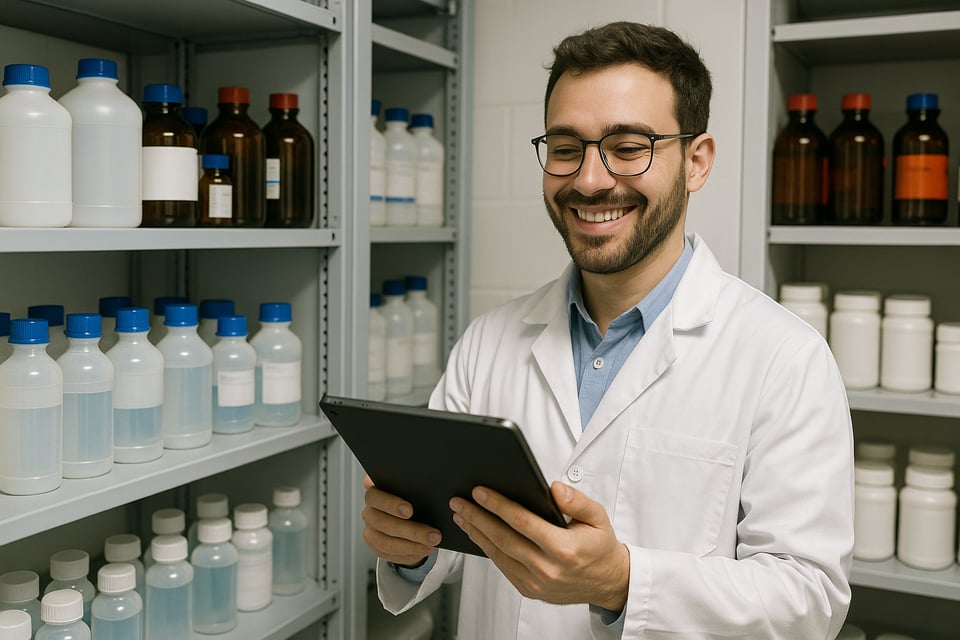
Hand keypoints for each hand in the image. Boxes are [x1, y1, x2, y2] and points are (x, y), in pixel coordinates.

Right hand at [362, 475, 441, 566]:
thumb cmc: (414, 496)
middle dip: (410, 530)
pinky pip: (387, 553)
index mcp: (376, 486)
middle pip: (382, 521)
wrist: (411, 513)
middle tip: (432, 534)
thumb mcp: (417, 489)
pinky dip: (407, 553)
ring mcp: (370, 526)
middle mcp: (370, 506)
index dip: (390, 503)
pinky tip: (423, 550)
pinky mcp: (374, 542)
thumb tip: (440, 498)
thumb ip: (419, 489)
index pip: (373, 493)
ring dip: (411, 546)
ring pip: (384, 541)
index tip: (410, 510)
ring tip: (431, 545)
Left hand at [449, 481, 628, 610]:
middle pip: (503, 538)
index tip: (480, 492)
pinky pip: (503, 567)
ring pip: (498, 555)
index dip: (498, 505)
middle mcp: (547, 569)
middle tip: (459, 502)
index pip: (522, 522)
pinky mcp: (530, 590)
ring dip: (477, 533)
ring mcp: (537, 584)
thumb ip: (577, 501)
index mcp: (563, 549)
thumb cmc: (600, 546)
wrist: (607, 582)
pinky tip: (478, 534)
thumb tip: (554, 488)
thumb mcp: (598, 517)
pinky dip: (487, 549)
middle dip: (477, 517)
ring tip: (462, 515)